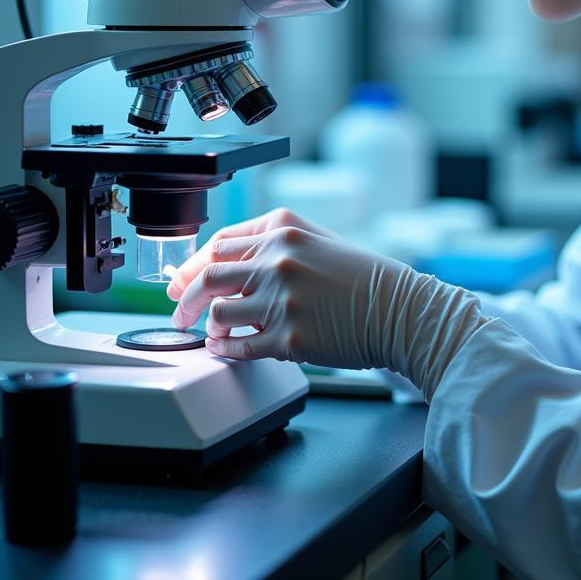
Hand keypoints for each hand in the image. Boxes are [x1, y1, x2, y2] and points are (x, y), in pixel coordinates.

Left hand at [165, 210, 487, 399]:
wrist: (400, 310)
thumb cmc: (365, 279)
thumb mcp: (319, 242)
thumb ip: (275, 244)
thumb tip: (227, 265)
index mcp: (284, 230)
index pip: (220, 244)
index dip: (193, 265)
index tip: (181, 281)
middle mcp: (278, 259)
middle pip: (208, 276)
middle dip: (185, 298)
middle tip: (180, 313)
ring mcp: (282, 298)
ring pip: (218, 312)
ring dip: (209, 326)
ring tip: (215, 333)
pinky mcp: (288, 337)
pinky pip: (237, 347)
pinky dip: (224, 350)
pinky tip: (226, 350)